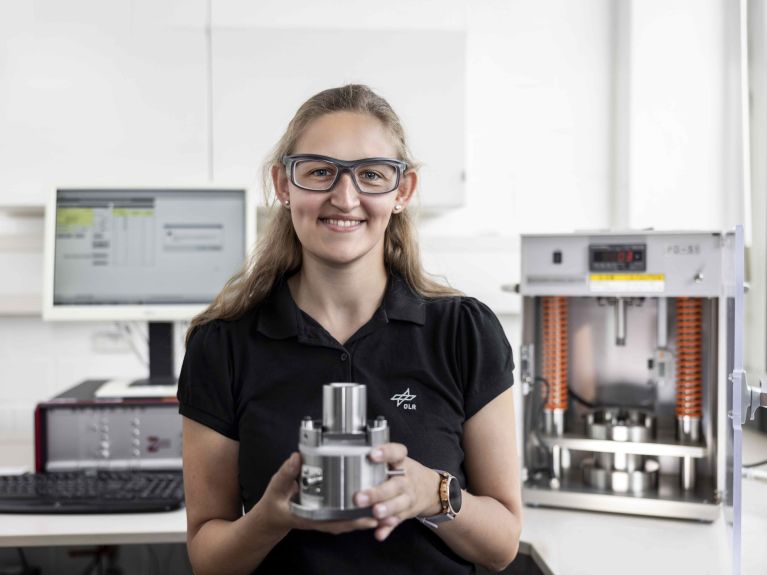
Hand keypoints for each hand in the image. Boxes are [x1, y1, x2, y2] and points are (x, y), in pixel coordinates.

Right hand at [258, 452, 377, 535]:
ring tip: (385, 509)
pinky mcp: (328, 514)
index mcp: (309, 516)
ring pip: (349, 522)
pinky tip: (372, 505)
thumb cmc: (275, 502)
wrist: (272, 515)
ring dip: (365, 517)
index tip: (368, 514)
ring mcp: (325, 519)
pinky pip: (346, 517)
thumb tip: (296, 458)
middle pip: (347, 523)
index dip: (352, 520)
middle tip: (383, 509)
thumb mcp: (276, 487)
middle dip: (365, 518)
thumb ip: (286, 473)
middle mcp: (320, 520)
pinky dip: (358, 514)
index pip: (334, 522)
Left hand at [353, 443, 441, 540]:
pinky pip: (398, 521)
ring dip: (387, 509)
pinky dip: (388, 528)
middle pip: (395, 485)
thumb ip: (381, 461)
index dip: (386, 453)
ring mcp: (408, 498)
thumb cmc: (406, 473)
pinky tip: (380, 533)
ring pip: (398, 504)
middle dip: (377, 492)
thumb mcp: (399, 461)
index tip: (372, 455)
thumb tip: (358, 455)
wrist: (432, 490)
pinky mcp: (407, 513)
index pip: (397, 453)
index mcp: (402, 463)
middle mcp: (406, 480)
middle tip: (359, 497)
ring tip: (375, 512)